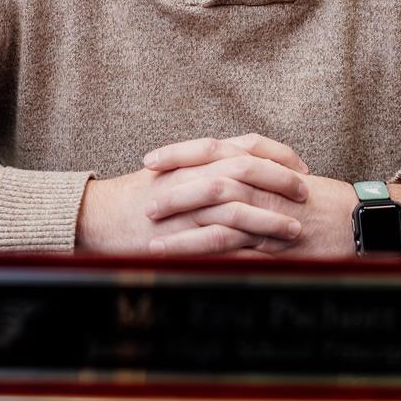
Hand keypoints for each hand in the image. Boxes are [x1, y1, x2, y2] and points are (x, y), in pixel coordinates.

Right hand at [76, 134, 310, 254]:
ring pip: (235, 203)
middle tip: (304, 192)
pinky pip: (216, 238)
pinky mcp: (177, 233)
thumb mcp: (172, 172)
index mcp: (194, 157)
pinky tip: (266, 255)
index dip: (277, 154)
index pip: (244, 144)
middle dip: (280, 179)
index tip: (301, 166)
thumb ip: (205, 167)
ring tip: (295, 230)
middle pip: (244, 167)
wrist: (96, 216)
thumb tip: (243, 168)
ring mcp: (184, 204)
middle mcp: (191, 174)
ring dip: (269, 216)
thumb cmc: (135, 196)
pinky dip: (244, 245)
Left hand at [145, 143, 400, 257]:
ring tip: (150, 234)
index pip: (215, 149)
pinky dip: (202, 251)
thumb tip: (221, 164)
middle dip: (174, 186)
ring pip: (218, 213)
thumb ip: (256, 165)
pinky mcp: (274, 242)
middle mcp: (263, 183)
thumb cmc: (324, 201)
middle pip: (210, 177)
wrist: (362, 221)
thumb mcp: (288, 175)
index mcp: (263, 163)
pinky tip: (179, 260)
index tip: (151, 160)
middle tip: (143, 195)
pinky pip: (233, 245)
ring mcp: (268, 212)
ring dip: (181, 223)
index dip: (181, 153)